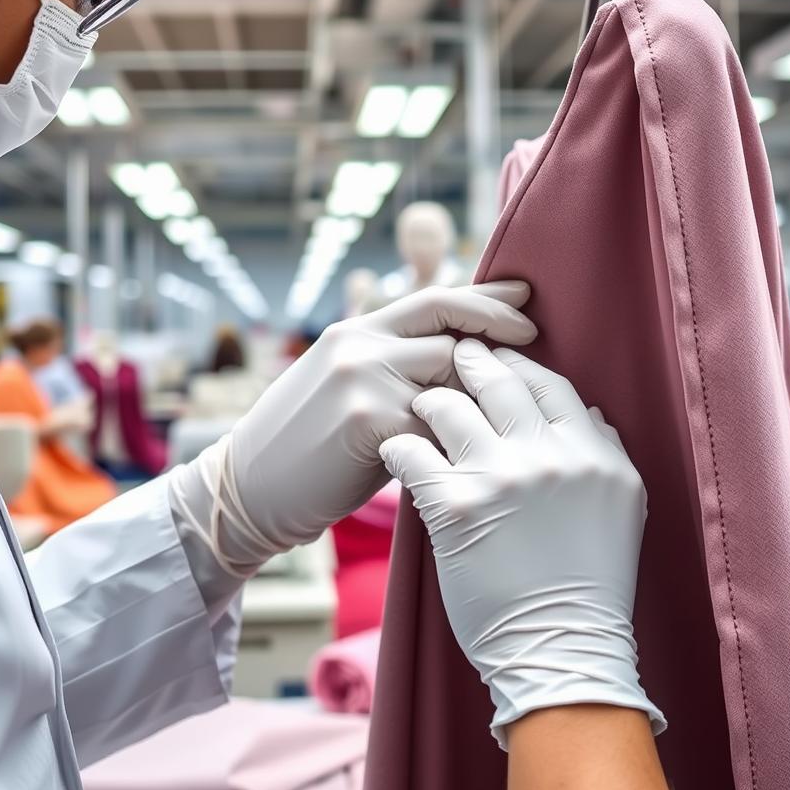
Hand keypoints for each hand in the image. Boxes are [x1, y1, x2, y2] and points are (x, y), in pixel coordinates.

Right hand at [169, 283, 536, 579]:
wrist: (247, 490)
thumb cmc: (303, 446)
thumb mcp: (340, 387)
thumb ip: (391, 368)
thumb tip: (460, 364)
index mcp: (355, 333)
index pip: (434, 299)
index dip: (486, 299)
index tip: (526, 302)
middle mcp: (359, 347)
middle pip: (452, 332)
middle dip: (504, 341)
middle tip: (542, 351)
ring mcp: (362, 382)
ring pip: (451, 379)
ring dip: (483, 400)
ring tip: (512, 418)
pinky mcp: (367, 423)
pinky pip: (437, 429)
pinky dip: (458, 445)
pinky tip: (476, 459)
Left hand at [379, 339, 663, 745]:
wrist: (562, 648)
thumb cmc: (588, 584)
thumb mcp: (620, 505)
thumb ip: (605, 450)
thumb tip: (586, 410)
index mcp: (593, 452)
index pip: (548, 382)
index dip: (517, 362)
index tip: (497, 358)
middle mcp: (551, 454)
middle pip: (498, 381)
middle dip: (469, 362)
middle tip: (451, 357)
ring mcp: (502, 476)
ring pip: (449, 405)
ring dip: (429, 401)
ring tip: (419, 408)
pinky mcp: (456, 506)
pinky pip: (411, 452)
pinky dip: (398, 447)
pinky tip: (393, 451)